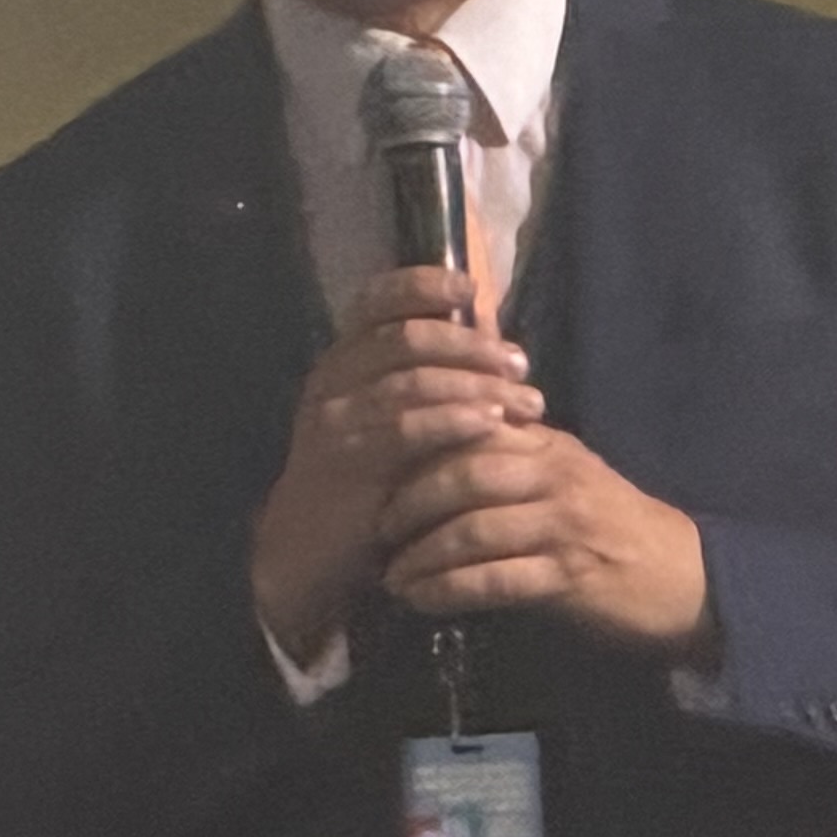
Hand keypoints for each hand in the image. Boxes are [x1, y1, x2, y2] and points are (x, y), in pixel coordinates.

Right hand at [250, 266, 535, 664]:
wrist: (308, 552)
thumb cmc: (363, 479)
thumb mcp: (385, 420)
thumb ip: (423, 380)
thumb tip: (491, 340)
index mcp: (341, 361)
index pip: (375, 302)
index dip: (420, 285)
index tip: (469, 288)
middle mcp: (333, 381)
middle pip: (404, 338)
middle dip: (470, 344)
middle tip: (520, 362)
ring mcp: (336, 422)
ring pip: (411, 382)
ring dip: (476, 384)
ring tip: (528, 401)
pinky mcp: (348, 464)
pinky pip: (406, 431)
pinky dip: (453, 420)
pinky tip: (491, 423)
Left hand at [379, 406, 714, 660]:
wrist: (685, 578)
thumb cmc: (614, 524)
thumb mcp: (566, 473)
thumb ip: (510, 454)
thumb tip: (436, 443)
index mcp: (548, 443)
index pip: (471, 425)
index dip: (417, 444)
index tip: (376, 468)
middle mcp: (555, 475)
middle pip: (465, 473)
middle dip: (408, 501)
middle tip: (373, 526)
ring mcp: (564, 526)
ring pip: (474, 528)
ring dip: (422, 555)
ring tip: (390, 574)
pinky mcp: (569, 576)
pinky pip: (496, 580)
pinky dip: (451, 590)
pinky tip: (423, 600)